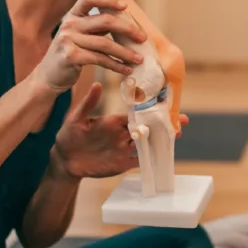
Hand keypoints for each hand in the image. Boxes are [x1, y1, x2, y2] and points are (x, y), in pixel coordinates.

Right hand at [33, 0, 147, 92]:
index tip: (125, 6)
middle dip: (128, 29)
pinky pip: (100, 59)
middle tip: (142, 38)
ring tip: (139, 59)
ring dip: (125, 52)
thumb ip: (95, 27)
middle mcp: (69, 24)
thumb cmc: (70, 56)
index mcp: (72, 15)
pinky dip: (116, 65)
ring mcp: (68, 39)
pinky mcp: (71, 56)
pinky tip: (126, 70)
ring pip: (105, 43)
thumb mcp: (78, 37)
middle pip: (105, 20)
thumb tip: (126, 23)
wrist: (48, 77)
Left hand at [54, 84, 190, 177]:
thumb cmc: (68, 136)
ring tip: (177, 135)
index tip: (164, 104)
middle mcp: (122, 134)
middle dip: (164, 124)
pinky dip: (151, 158)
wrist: (65, 160)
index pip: (136, 114)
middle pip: (147, 128)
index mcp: (114, 121)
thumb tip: (97, 83)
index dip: (150, 110)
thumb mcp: (75, 118)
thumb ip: (88, 103)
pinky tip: (163, 156)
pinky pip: (140, 161)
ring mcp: (124, 149)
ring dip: (162, 140)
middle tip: (182, 120)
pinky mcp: (122, 164)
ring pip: (147, 143)